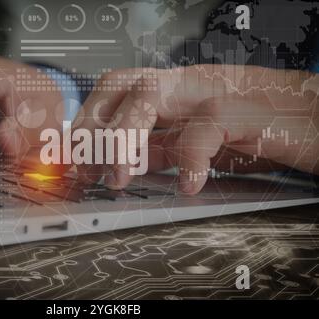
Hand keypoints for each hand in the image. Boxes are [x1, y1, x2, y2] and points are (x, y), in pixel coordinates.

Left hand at [75, 65, 318, 193]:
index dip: (88, 122)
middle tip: (86, 164)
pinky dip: (189, 159)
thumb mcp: (197, 141)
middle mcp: (185, 85)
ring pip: (149, 95)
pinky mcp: (241, 110)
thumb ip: (163, 147)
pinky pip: (204, 129)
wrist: (313, 120)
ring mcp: (211, 92)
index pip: (115, 93)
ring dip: (123, 139)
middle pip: (120, 84)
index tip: (73, 156)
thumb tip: (125, 160)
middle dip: (94, 124)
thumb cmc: (258, 128)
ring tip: (118, 178)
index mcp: (173, 91)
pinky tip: (188, 184)